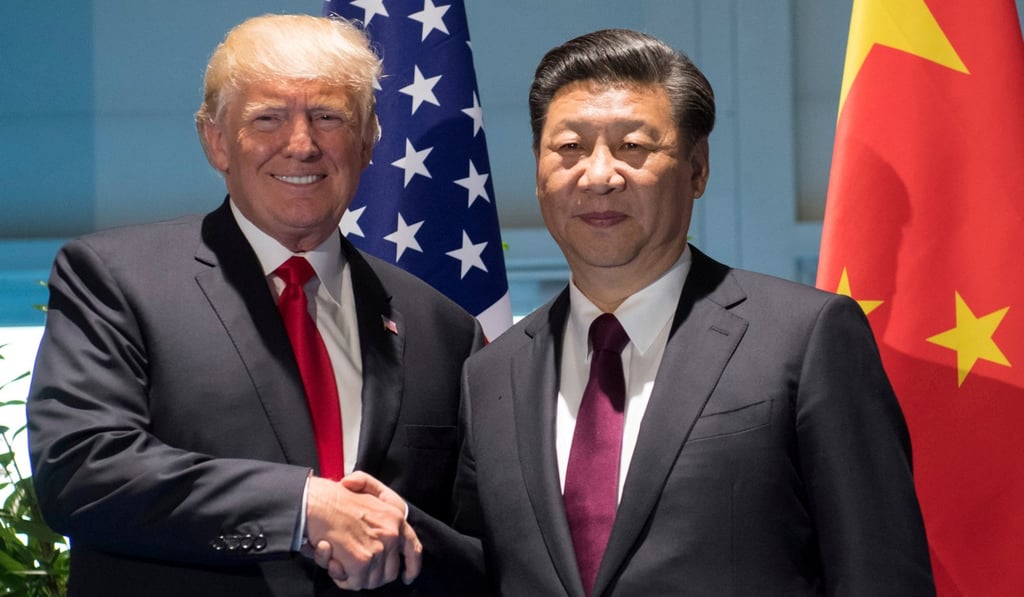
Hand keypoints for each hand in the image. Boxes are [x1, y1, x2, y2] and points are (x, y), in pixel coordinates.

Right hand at [304, 475, 418, 589]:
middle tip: (351, 564)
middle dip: (371, 574)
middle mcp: (392, 534)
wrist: (315, 501)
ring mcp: (378, 549)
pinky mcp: (361, 561)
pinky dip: (341, 577)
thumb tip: (386, 545)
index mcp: (395, 518)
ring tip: (337, 556)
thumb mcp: (368, 495)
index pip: (413, 550)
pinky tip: (332, 559)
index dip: (411, 567)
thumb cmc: (335, 498)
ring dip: (353, 575)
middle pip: (389, 572)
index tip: (407, 576)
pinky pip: (354, 583)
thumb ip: (382, 514)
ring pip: (371, 581)